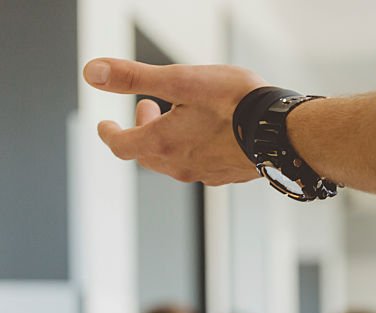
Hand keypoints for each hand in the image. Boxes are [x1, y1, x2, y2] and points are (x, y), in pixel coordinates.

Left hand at [82, 58, 267, 184]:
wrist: (283, 131)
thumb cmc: (235, 103)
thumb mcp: (180, 80)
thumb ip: (134, 77)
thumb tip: (92, 73)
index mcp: (163, 143)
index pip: (121, 145)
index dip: (109, 133)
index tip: (105, 125)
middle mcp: (181, 165)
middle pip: (147, 155)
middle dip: (140, 131)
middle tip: (148, 108)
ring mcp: (206, 174)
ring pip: (174, 162)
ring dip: (168, 141)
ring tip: (180, 118)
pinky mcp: (229, 175)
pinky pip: (201, 166)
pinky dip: (193, 150)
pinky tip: (208, 135)